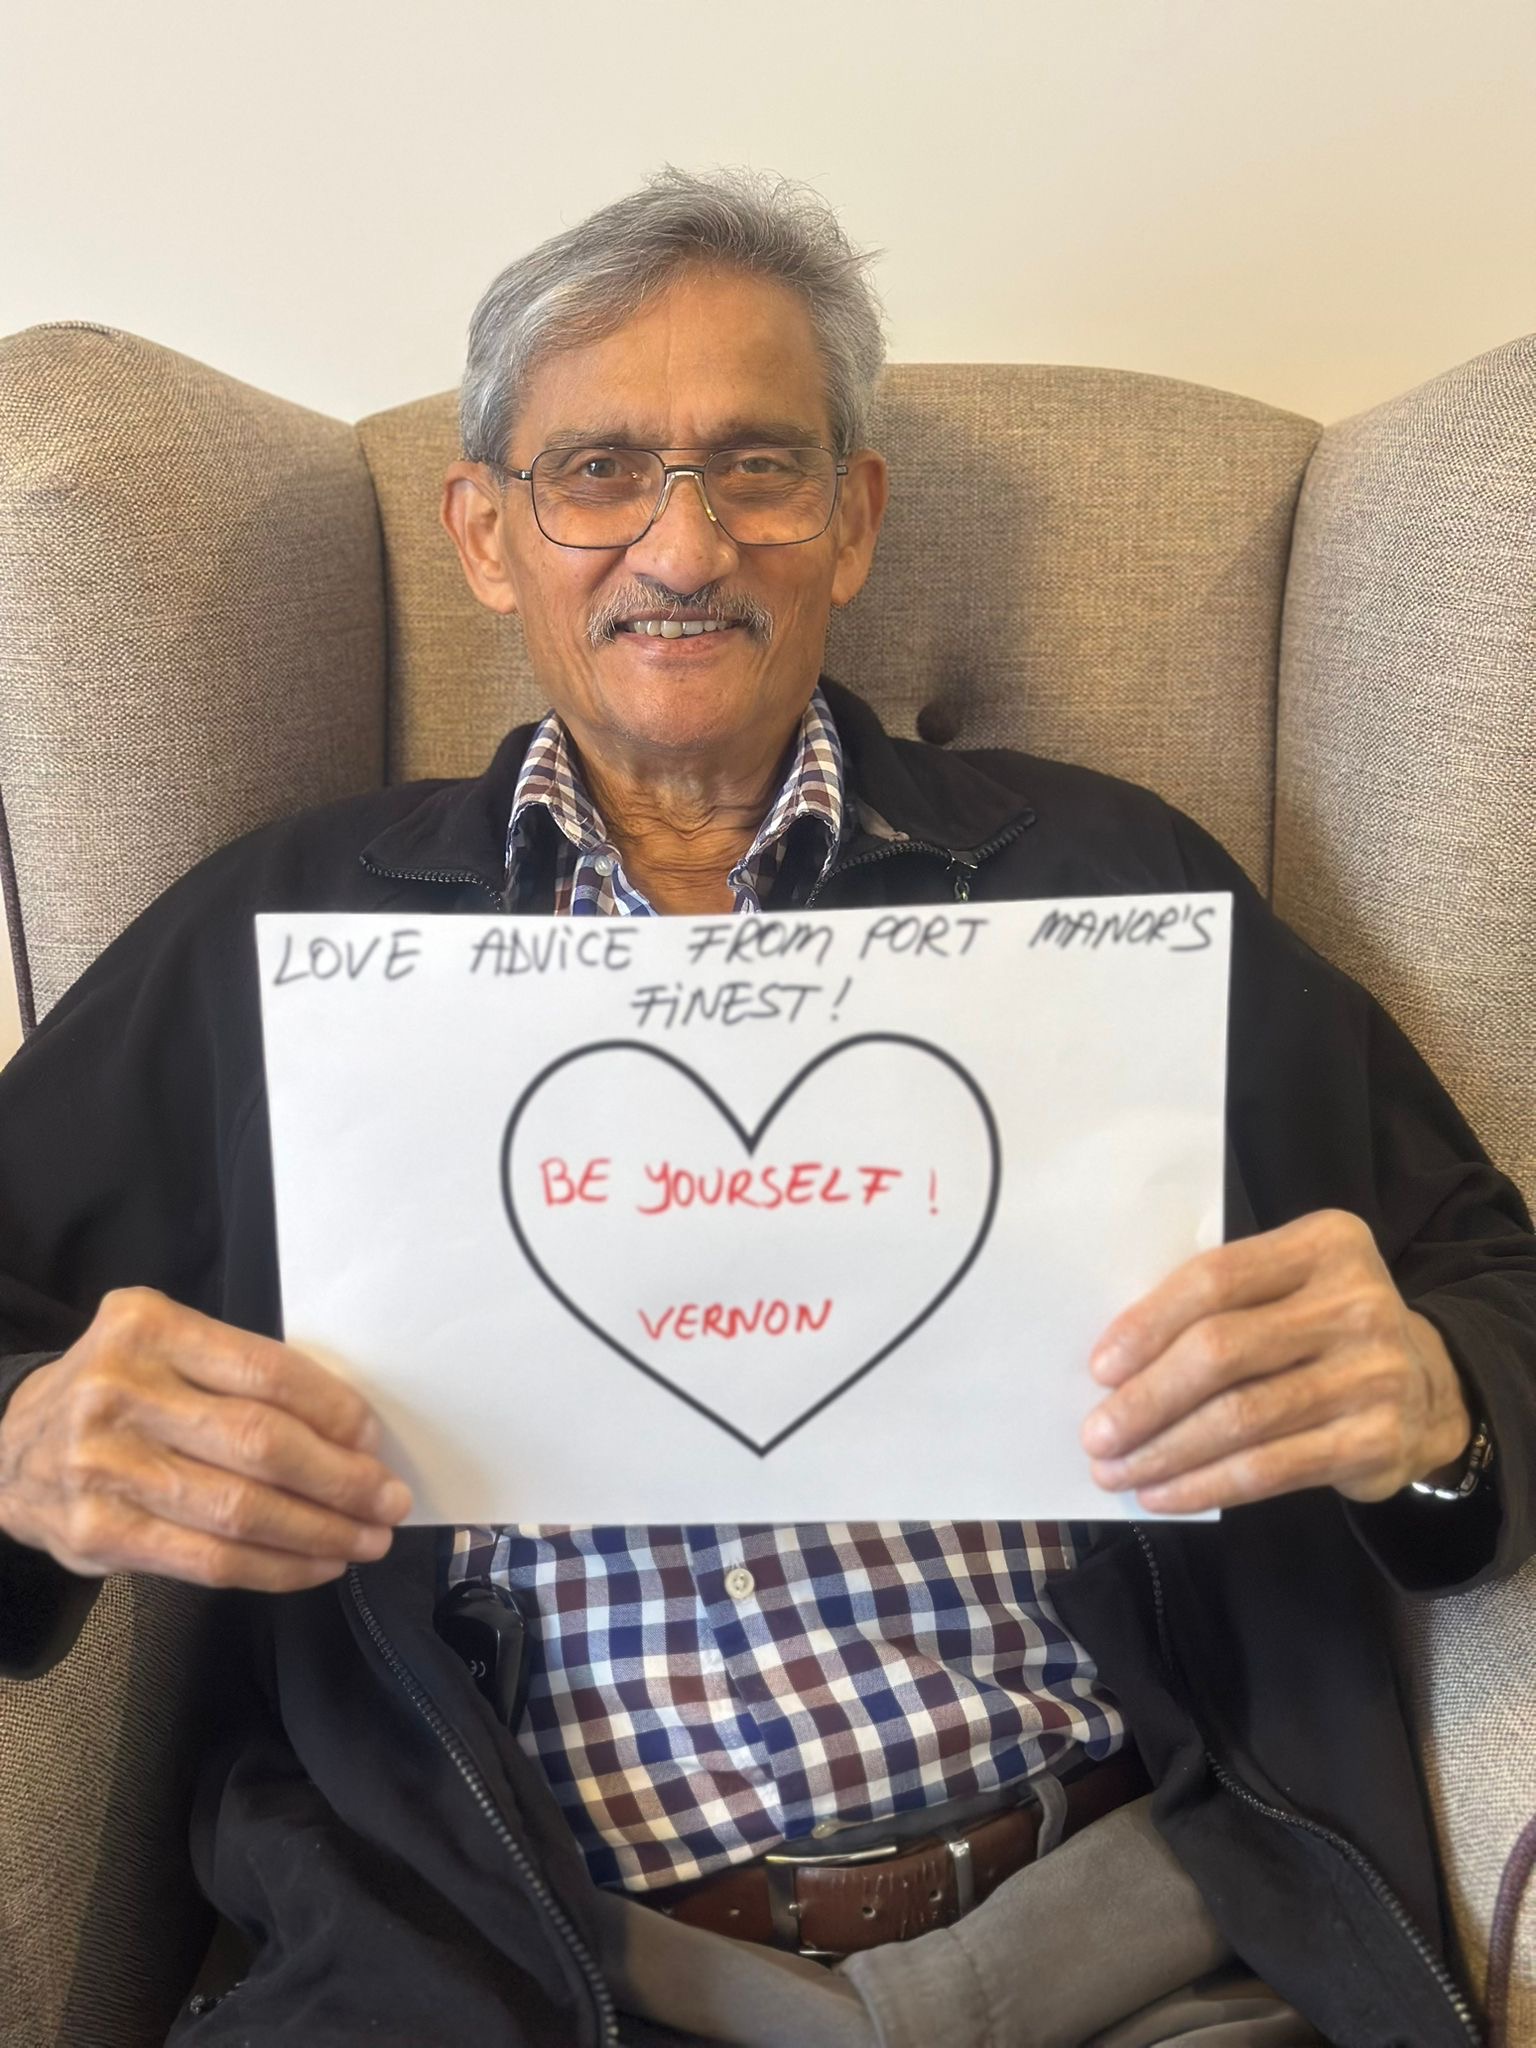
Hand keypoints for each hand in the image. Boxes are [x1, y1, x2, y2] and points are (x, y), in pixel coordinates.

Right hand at [0, 1287, 410, 1589]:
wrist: (7, 1449)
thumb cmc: (116, 1392)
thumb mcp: (162, 1347)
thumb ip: (237, 1373)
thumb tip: (348, 1431)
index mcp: (148, 1329)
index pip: (266, 1371)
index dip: (334, 1410)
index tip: (372, 1439)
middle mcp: (121, 1392)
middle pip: (259, 1444)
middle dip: (341, 1479)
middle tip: (388, 1499)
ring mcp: (105, 1468)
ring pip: (240, 1511)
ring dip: (320, 1532)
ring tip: (366, 1539)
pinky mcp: (99, 1535)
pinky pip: (209, 1562)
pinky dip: (276, 1569)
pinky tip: (315, 1566)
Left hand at [1081, 1209, 1473, 1513]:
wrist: (1427, 1387)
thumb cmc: (1319, 1330)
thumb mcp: (1285, 1288)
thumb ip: (1220, 1304)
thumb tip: (1115, 1365)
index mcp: (1324, 1245)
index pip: (1216, 1280)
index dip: (1148, 1325)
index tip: (1099, 1368)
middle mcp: (1355, 1303)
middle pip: (1223, 1351)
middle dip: (1146, 1398)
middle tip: (1095, 1434)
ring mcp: (1372, 1374)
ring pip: (1240, 1418)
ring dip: (1164, 1451)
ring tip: (1115, 1470)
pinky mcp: (1375, 1441)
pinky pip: (1269, 1469)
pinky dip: (1204, 1485)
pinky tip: (1162, 1494)